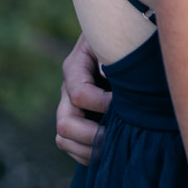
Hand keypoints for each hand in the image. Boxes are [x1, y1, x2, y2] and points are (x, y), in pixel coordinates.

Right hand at [55, 33, 110, 165]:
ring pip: (63, 138)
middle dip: (91, 134)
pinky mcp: (75, 118)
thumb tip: (104, 72)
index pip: (80, 95)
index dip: (102, 104)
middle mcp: (67, 89)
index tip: (124, 105)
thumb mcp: (112, 37)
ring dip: (87, 148)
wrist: (116, 37)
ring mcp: (68, 106)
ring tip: (111, 148)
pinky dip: (85, 154)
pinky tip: (105, 152)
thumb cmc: (118, 34)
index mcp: (74, 68)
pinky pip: (69, 145)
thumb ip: (107, 53)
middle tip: (115, 136)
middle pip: (65, 122)